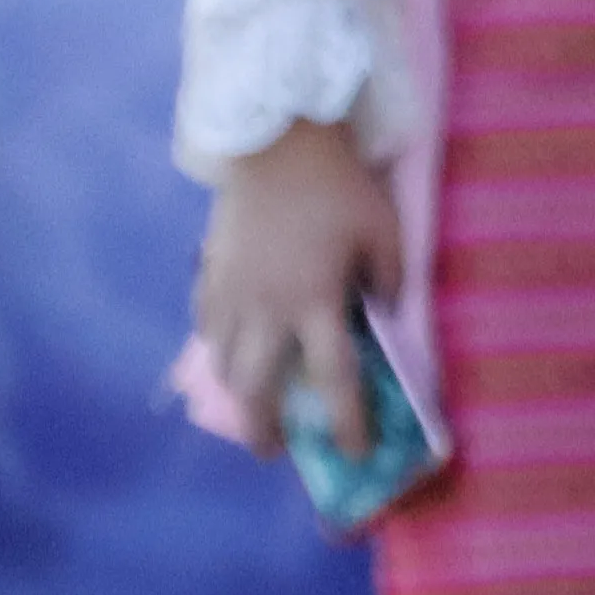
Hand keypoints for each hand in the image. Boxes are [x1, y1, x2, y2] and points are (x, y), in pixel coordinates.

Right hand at [192, 117, 400, 461]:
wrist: (275, 142)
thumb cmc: (337, 186)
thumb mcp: (383, 230)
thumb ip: (388, 280)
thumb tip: (383, 315)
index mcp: (313, 302)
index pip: (333, 380)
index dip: (345, 422)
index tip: (353, 452)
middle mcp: (265, 310)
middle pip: (257, 389)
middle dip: (265, 429)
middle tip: (276, 449)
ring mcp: (229, 294)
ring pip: (224, 364)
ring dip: (238, 394)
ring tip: (253, 408)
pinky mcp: (208, 274)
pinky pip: (206, 327)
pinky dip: (218, 349)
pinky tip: (229, 352)